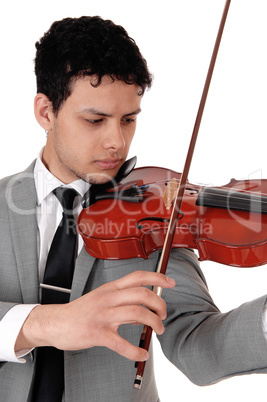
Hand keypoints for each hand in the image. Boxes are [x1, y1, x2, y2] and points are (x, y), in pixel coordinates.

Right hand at [16, 270, 174, 361]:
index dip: (157, 277)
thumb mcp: (102, 298)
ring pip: (137, 313)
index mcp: (110, 288)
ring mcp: (103, 315)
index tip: (170, 282)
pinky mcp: (98, 333)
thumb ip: (122, 300)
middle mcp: (108, 298)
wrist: (56, 323)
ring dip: (154, 322)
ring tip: (158, 329)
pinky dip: (136, 350)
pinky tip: (142, 353)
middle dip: (159, 304)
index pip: (137, 276)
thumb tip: (144, 308)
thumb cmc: (81, 311)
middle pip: (142, 294)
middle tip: (163, 314)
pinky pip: (122, 343)